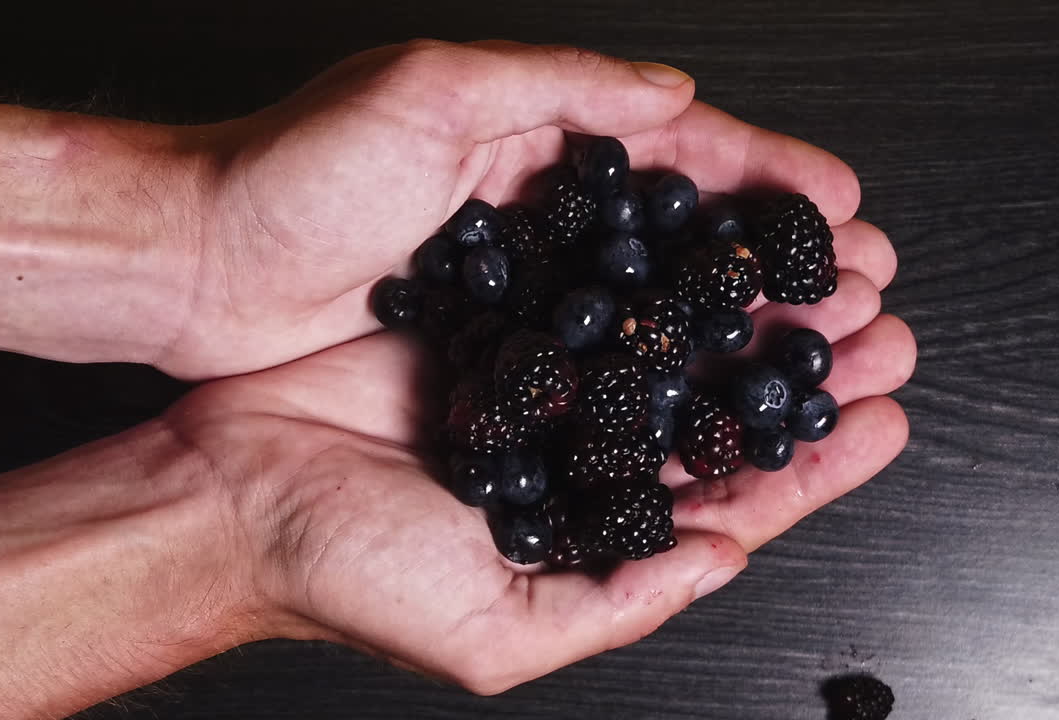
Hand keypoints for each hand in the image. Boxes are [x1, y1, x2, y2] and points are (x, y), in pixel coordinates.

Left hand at [163, 39, 891, 377]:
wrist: (197, 265)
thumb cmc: (292, 171)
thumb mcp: (425, 91)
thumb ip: (557, 85)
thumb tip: (673, 92)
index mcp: (540, 139)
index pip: (683, 153)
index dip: (769, 177)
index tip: (844, 204)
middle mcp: (544, 214)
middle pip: (688, 238)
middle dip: (779, 262)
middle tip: (860, 289)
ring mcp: (524, 288)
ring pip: (655, 307)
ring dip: (736, 327)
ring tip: (811, 351)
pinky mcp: (492, 352)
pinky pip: (596, 363)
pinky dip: (655, 377)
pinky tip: (704, 399)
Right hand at [166, 241, 913, 692]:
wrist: (233, 488)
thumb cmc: (348, 573)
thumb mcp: (495, 628)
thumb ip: (615, 603)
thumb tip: (717, 568)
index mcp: (599, 531)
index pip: (735, 496)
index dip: (816, 462)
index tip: (883, 417)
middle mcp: (587, 452)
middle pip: (724, 406)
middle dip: (807, 369)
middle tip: (881, 326)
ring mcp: (551, 381)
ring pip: (679, 338)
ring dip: (752, 308)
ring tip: (828, 275)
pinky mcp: (507, 320)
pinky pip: (601, 287)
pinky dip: (662, 265)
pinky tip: (711, 240)